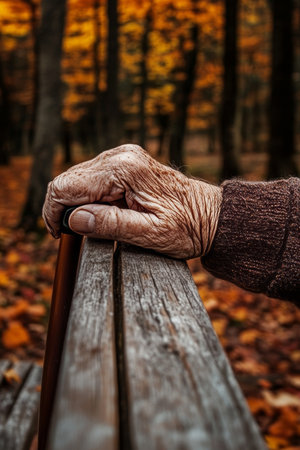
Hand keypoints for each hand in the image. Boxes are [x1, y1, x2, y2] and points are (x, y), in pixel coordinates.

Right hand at [42, 144, 221, 258]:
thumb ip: (112, 225)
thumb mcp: (151, 234)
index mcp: (125, 170)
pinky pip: (93, 176)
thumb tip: (73, 219)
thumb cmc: (187, 227)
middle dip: (64, 207)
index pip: (67, 186)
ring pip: (78, 177)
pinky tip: (102, 212)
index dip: (54, 211)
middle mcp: (121, 156)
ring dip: (76, 202)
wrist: (211, 215)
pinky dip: (88, 195)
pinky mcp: (126, 161)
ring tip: (93, 225)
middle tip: (75, 235)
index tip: (59, 234)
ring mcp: (124, 156)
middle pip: (69, 178)